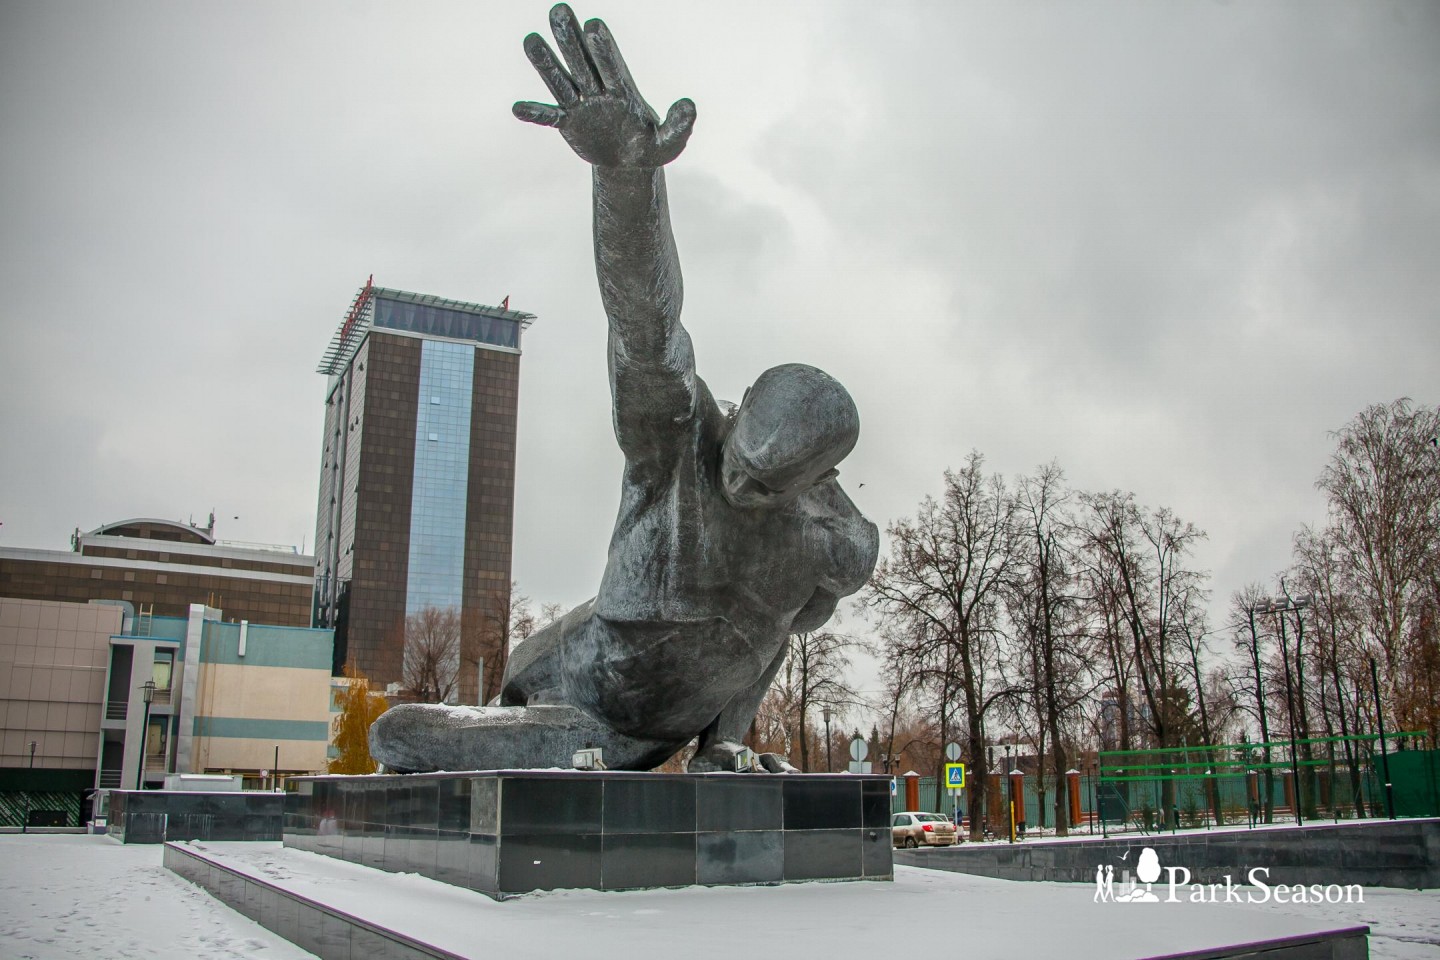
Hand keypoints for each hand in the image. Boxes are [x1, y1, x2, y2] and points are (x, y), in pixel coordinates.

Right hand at [513, 4, 695, 168]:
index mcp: (624, 91)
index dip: (603, 47)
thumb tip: (689, 105)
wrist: (630, 163)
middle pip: (583, 61)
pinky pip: (549, 116)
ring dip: (545, 62)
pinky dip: (535, 113)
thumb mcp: (670, 142)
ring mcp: (582, 105)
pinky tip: (517, 108)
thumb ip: (680, 124)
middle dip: (571, 38)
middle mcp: (599, 91)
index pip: (611, 65)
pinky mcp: (569, 122)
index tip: (594, 25)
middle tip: (560, 9)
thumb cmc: (650, 148)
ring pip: (561, 80)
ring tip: (530, 40)